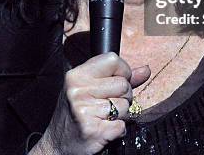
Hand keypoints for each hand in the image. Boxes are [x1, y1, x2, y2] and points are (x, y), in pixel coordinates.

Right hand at [34, 52, 150, 154]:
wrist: (57, 143)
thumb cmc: (75, 113)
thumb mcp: (90, 88)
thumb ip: (119, 77)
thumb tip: (146, 70)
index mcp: (77, 75)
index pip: (113, 60)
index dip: (122, 71)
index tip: (116, 83)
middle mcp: (78, 90)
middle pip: (123, 85)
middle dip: (123, 97)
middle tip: (107, 105)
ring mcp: (84, 110)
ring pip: (125, 106)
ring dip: (120, 115)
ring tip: (104, 117)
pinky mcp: (93, 130)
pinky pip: (122, 125)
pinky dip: (117, 130)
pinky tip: (104, 129)